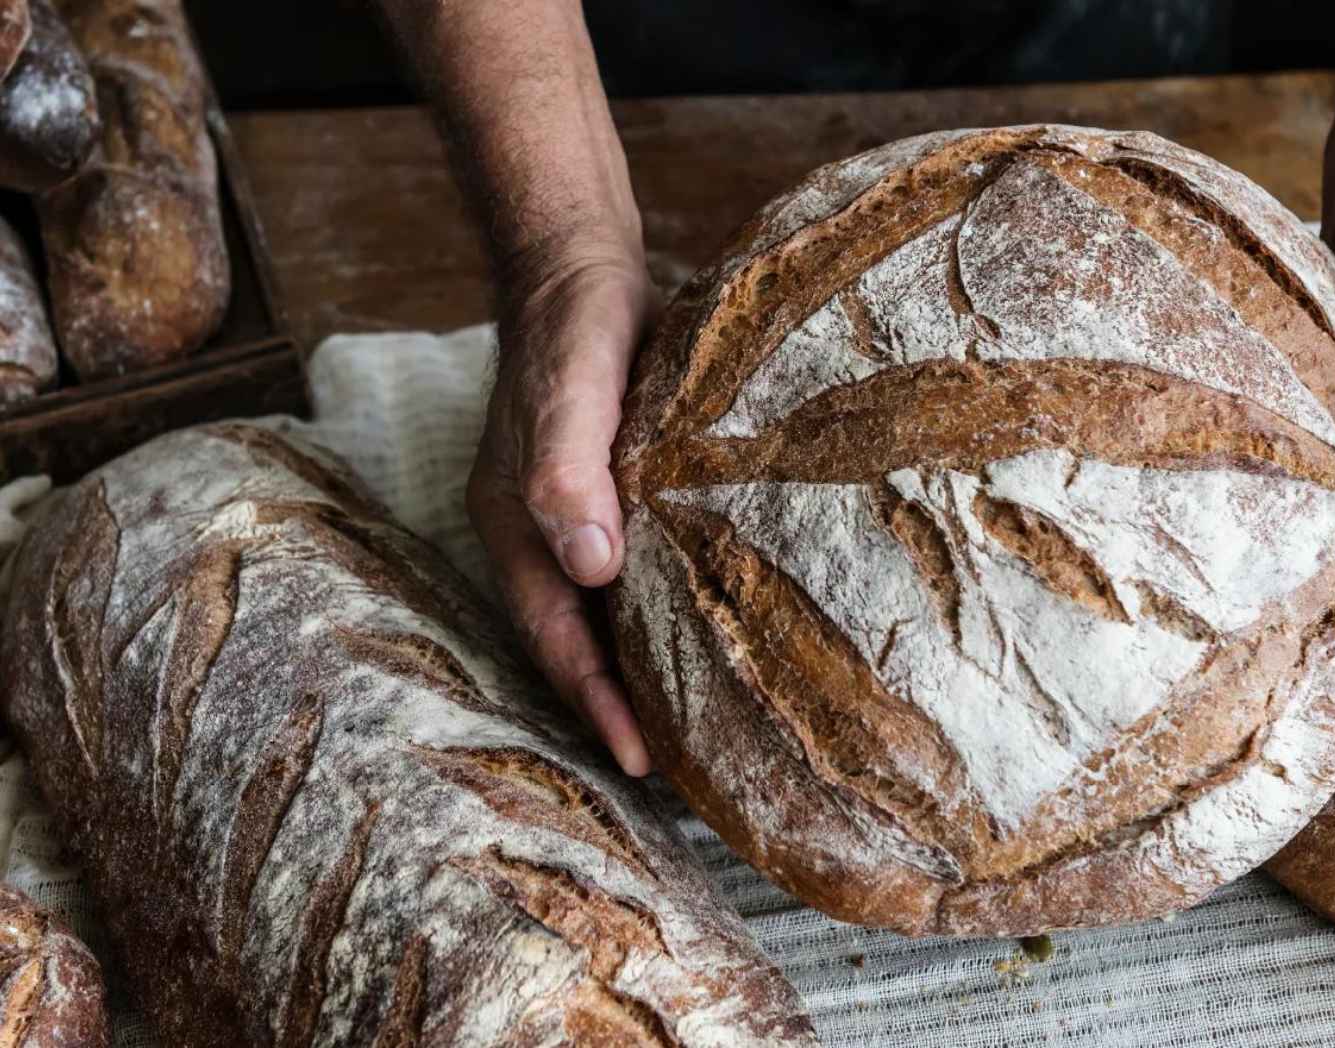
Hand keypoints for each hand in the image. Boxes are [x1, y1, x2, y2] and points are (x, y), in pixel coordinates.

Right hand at [467, 245, 657, 775]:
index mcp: (517, 527)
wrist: (584, 268)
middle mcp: (543, 535)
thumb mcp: (571, 388)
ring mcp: (578, 517)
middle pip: (577, 641)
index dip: (596, 701)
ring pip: (607, 614)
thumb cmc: (574, 327)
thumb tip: (592, 566)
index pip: (556, 637)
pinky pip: (636, 573)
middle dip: (619, 705)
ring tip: (699, 723)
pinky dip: (662, 612)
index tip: (642, 762)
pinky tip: (708, 629)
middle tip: (683, 768)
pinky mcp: (617, 493)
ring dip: (643, 667)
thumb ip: (570, 470)